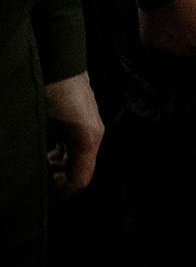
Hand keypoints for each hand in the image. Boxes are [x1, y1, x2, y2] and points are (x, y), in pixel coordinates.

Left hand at [44, 72, 100, 197]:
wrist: (58, 64)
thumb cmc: (60, 96)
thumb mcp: (63, 131)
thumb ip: (63, 160)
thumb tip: (62, 186)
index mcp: (90, 140)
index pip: (80, 180)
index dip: (62, 194)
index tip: (42, 202)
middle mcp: (89, 137)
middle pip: (76, 172)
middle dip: (56, 184)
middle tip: (35, 189)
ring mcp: (81, 128)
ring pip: (69, 160)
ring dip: (53, 171)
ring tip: (34, 173)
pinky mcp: (72, 122)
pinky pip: (65, 148)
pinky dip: (53, 157)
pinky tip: (38, 156)